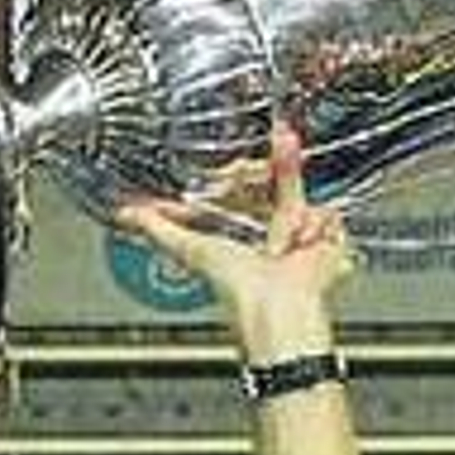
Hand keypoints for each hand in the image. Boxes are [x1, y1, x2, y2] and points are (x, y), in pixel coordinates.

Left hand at [118, 123, 352, 362]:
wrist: (280, 308)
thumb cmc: (237, 288)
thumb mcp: (192, 249)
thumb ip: (160, 229)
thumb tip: (127, 213)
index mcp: (239, 230)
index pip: (241, 183)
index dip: (240, 171)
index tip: (237, 163)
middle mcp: (271, 229)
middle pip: (277, 180)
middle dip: (279, 165)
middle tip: (279, 146)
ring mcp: (301, 235)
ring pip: (302, 196)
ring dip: (293, 213)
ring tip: (283, 241)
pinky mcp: (328, 242)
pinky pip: (327, 215)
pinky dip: (315, 228)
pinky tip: (303, 246)